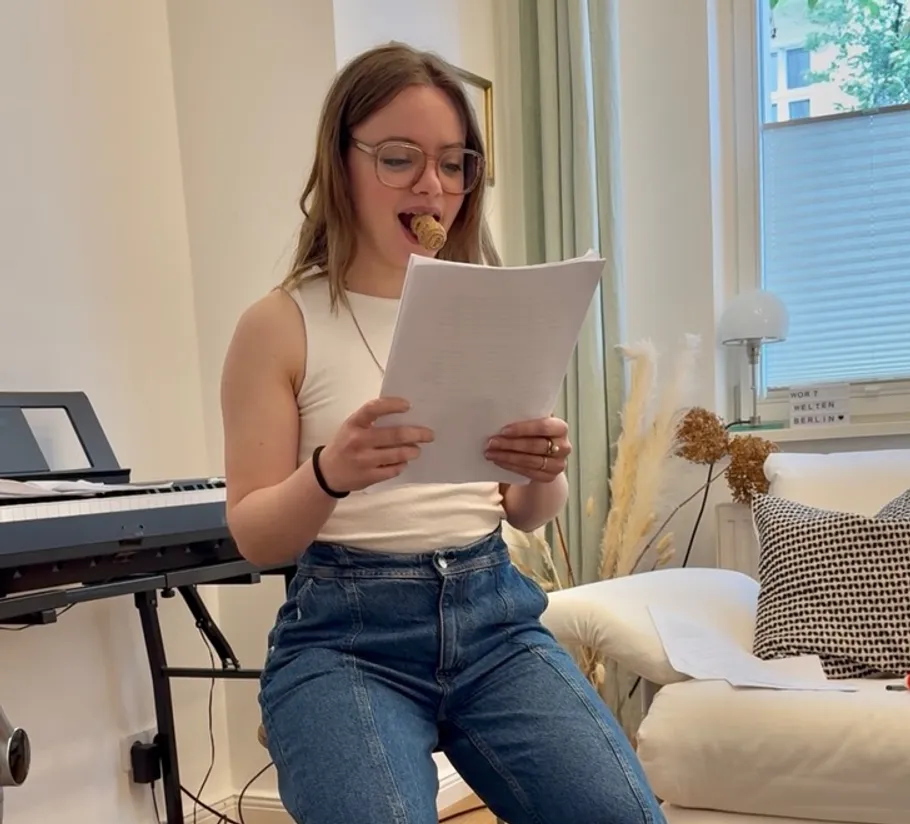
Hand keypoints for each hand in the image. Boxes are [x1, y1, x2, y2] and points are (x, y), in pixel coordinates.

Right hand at [318, 397, 433, 492]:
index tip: (408, 405)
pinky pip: (393, 470)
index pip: (373, 409)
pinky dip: (401, 465)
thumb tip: (405, 416)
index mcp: (353, 424)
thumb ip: (372, 421)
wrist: (327, 472)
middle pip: (394, 435)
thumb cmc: (345, 444)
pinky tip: (403, 462)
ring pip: (397, 454)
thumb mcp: (352, 427)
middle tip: (429, 434)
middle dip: (416, 434)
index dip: (391, 405)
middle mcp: (357, 441)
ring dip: (413, 451)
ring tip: (417, 449)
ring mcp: (363, 460)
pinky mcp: (368, 477)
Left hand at [484, 417, 570, 482]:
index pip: (543, 427)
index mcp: (560, 428)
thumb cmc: (536, 434)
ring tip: (490, 453)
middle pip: (535, 446)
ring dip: (507, 457)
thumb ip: (526, 417)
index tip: (503, 430)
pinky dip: (511, 466)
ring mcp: (558, 464)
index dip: (523, 429)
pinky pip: (528, 472)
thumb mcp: (535, 423)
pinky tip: (499, 461)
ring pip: (530, 461)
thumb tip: (501, 414)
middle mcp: (564, 447)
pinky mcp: (549, 477)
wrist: (544, 455)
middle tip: (491, 442)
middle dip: (510, 444)